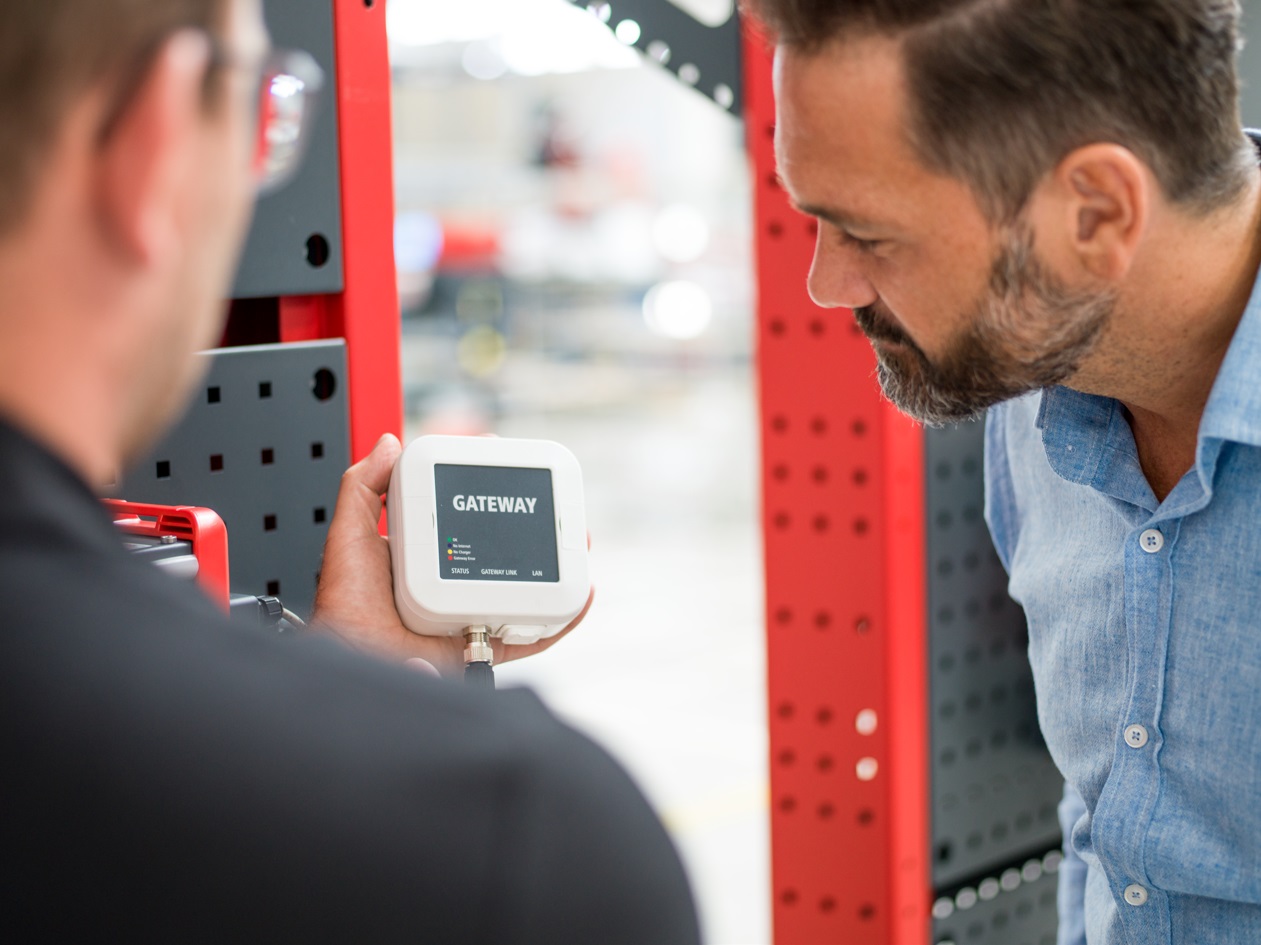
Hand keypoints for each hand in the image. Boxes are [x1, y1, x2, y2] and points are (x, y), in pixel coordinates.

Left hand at [310, 433, 592, 676]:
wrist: (353, 657)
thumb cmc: (343, 607)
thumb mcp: (350, 534)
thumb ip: (363, 487)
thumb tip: (389, 443)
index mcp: (423, 555)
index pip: (466, 517)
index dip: (491, 494)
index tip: (508, 470)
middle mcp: (450, 583)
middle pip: (505, 551)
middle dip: (539, 529)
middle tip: (557, 508)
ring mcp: (468, 613)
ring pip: (524, 588)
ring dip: (557, 566)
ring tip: (577, 543)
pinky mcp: (481, 645)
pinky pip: (529, 635)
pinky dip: (559, 620)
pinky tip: (579, 599)